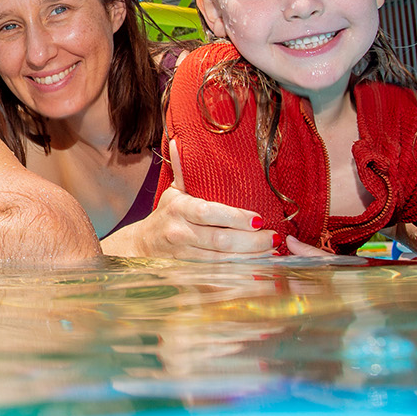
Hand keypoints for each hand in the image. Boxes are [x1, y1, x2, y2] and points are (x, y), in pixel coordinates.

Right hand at [100, 140, 278, 259]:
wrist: (142, 245)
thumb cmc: (166, 215)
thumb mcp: (173, 191)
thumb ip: (182, 169)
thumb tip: (178, 141)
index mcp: (179, 208)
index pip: (209, 213)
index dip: (235, 217)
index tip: (258, 219)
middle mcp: (181, 232)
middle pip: (220, 240)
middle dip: (251, 241)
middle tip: (274, 237)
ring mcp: (185, 254)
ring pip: (222, 260)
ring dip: (249, 258)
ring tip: (272, 251)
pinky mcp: (189, 270)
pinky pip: (218, 274)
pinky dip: (239, 271)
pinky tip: (257, 267)